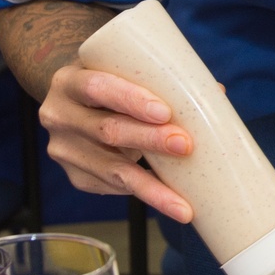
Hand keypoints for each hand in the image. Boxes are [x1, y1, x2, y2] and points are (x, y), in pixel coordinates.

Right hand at [38, 64, 193, 220]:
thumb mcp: (122, 71)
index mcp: (69, 81)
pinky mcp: (75, 176)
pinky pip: (111, 187)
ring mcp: (63, 150)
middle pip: (106, 130)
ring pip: (110, 169)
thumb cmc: (109, 82)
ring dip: (150, 186)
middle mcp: (58, 115)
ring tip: (182, 202)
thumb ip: (160, 80)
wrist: (75, 101)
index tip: (165, 112)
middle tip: (185, 145)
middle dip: (149, 140)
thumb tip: (215, 93)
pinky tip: (166, 201)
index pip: (97, 88)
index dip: (131, 100)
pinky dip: (142, 192)